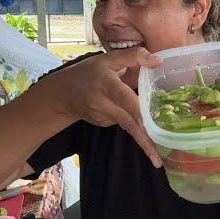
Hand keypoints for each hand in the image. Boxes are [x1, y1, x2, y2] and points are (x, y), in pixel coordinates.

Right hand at [42, 48, 163, 167]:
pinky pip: (123, 122)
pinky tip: (135, 118)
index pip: (128, 102)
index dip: (142, 117)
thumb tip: (158, 61)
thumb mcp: (107, 59)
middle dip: (145, 143)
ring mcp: (102, 117)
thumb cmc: (88, 73)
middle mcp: (104, 104)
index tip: (154, 133)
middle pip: (129, 123)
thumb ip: (133, 56)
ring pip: (129, 125)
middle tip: (158, 162)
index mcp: (107, 85)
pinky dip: (133, 122)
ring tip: (156, 153)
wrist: (61, 93)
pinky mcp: (103, 123)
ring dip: (143, 136)